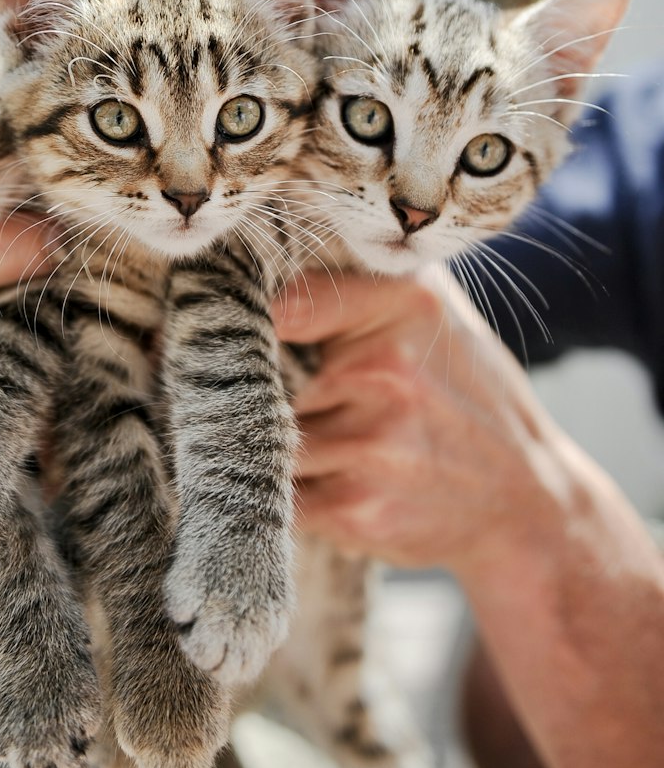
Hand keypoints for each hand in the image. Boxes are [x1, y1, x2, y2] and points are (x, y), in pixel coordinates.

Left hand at [274, 270, 563, 580]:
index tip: (243, 327)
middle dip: (263, 387)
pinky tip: (340, 478)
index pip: (286, 301)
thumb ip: (356, 276)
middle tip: (303, 395)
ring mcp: (370, 446)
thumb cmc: (464, 390)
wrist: (525, 498)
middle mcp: (386, 373)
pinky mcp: (355, 510)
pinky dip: (295, 489)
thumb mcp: (427, 308)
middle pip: (261, 376)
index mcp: (403, 304)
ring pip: (265, 436)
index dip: (252, 319)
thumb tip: (267, 257)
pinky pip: (281, 492)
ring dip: (277, 442)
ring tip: (333, 438)